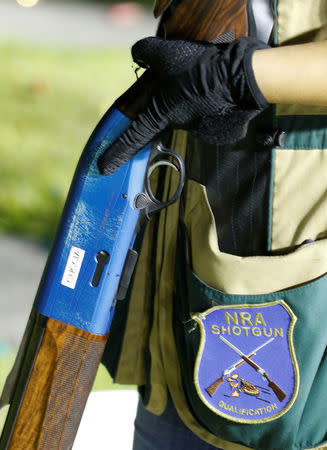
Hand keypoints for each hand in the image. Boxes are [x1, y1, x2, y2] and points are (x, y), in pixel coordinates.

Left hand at [98, 36, 268, 174]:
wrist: (240, 78)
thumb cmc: (199, 69)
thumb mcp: (164, 54)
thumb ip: (145, 53)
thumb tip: (137, 53)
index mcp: (159, 115)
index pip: (132, 138)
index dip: (116, 153)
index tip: (104, 168)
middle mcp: (176, 125)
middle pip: (163, 116)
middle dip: (167, 98)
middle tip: (181, 80)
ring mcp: (195, 126)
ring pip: (184, 110)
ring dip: (188, 96)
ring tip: (200, 76)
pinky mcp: (213, 125)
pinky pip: (204, 110)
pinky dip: (205, 98)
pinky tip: (213, 85)